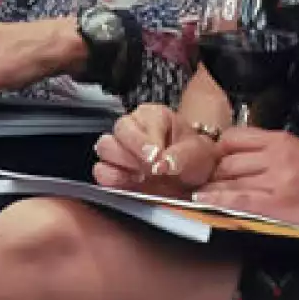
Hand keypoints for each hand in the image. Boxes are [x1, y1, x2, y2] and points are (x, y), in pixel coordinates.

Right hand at [93, 103, 220, 196]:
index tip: (157, 158)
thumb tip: (162, 164)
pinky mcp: (113, 169)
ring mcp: (120, 147)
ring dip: (122, 165)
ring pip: (105, 148)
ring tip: (142, 176)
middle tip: (150, 168)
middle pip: (119, 130)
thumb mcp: (197, 154)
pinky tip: (132, 184)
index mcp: (154, 115)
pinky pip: (101, 171)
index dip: (146, 141)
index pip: (141, 120)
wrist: (192, 176)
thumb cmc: (193, 158)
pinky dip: (113, 180)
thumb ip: (181, 157)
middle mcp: (133, 127)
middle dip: (133, 152)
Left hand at [192, 127, 298, 239]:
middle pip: (227, 159)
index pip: (234, 137)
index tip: (209, 161)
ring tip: (197, 192)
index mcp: (282, 140)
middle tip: (199, 182)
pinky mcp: (278, 205)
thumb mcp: (298, 152)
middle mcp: (278, 156)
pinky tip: (202, 200)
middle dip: (210, 171)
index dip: (216, 150)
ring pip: (229, 179)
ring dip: (210, 187)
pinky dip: (216, 200)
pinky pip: (238, 200)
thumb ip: (267, 151)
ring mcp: (277, 181)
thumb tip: (230, 157)